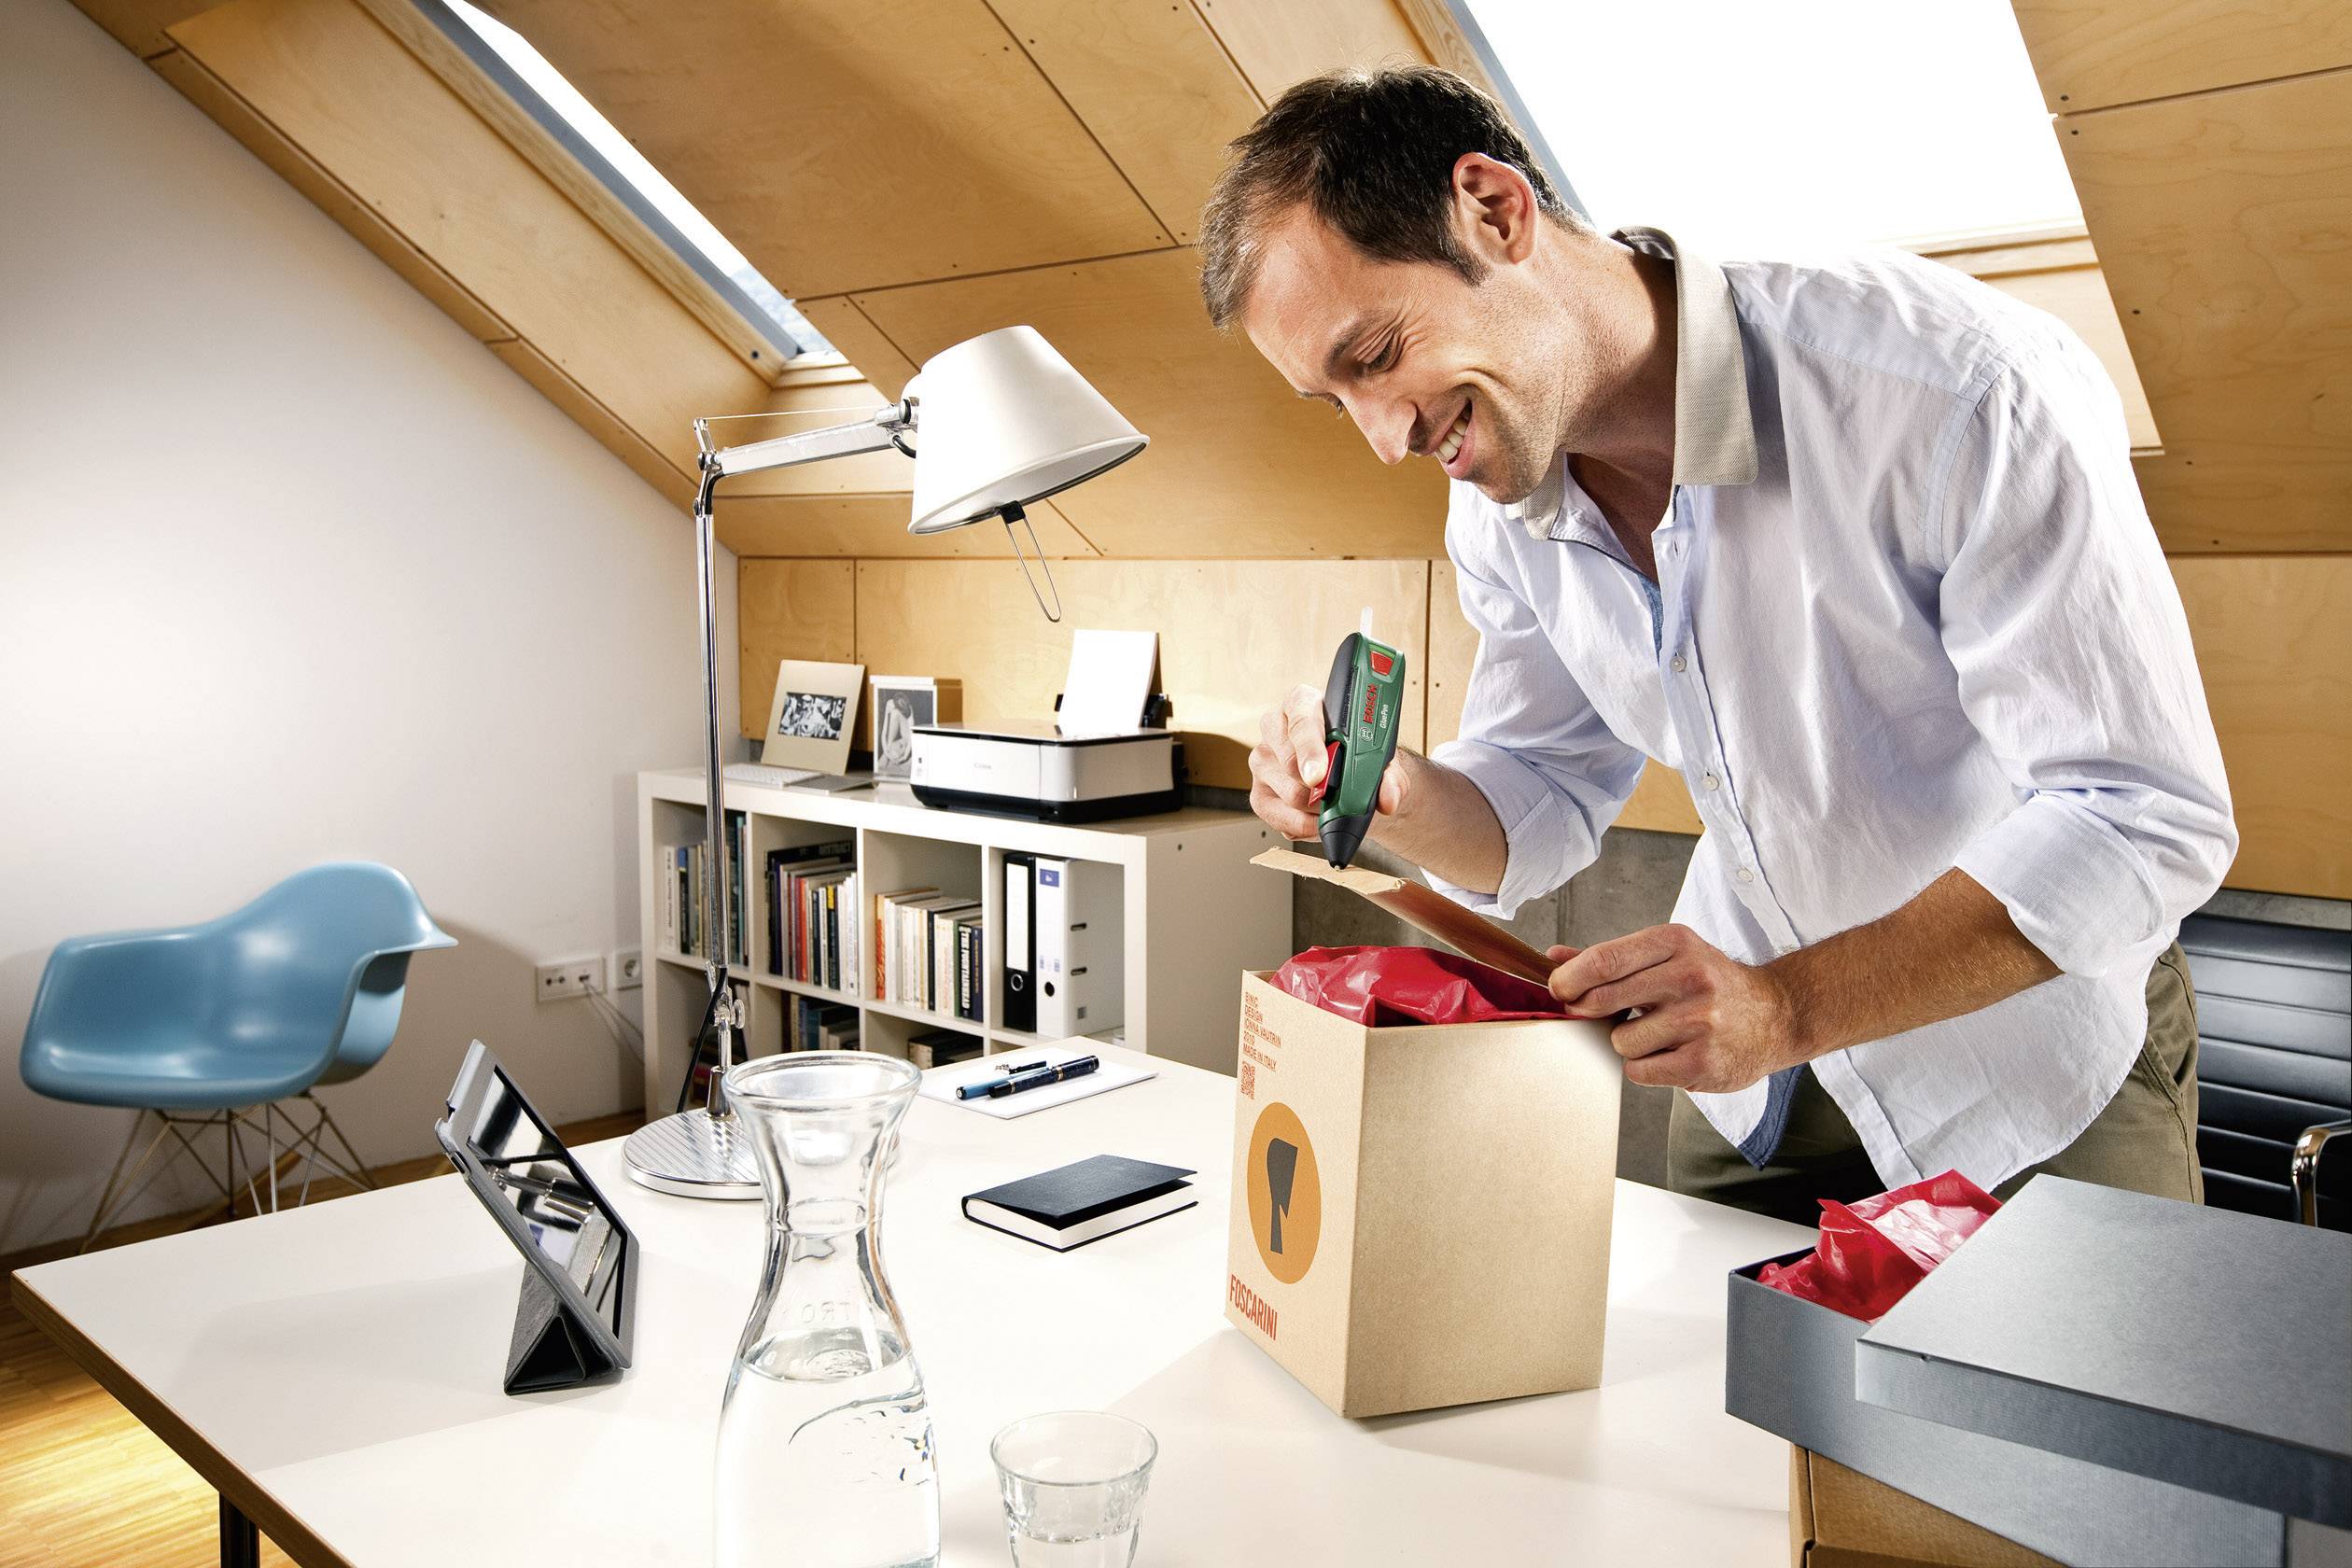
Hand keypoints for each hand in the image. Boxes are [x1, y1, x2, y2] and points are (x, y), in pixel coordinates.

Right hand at [1248, 683, 1406, 841]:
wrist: (1351, 782)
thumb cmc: (1358, 757)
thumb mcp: (1382, 760)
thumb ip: (1391, 776)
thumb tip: (1387, 798)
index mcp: (1303, 704)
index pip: (1300, 719)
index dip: (1309, 748)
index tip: (1320, 775)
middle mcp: (1276, 728)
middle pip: (1287, 759)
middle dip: (1316, 786)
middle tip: (1337, 796)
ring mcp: (1263, 762)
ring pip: (1289, 793)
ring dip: (1318, 807)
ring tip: (1334, 804)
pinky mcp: (1259, 794)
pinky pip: (1279, 818)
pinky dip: (1304, 825)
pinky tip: (1319, 818)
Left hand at [1544, 925, 1811, 1093]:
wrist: (1776, 1015)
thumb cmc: (1710, 983)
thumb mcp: (1668, 955)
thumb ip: (1610, 958)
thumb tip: (1552, 958)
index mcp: (1675, 943)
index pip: (1604, 960)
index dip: (1569, 980)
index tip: (1558, 991)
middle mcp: (1690, 977)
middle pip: (1603, 1000)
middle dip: (1587, 1010)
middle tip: (1592, 1013)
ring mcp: (1699, 1021)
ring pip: (1620, 1041)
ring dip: (1627, 1042)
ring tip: (1655, 1034)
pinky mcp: (1702, 1061)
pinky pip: (1639, 1070)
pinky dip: (1645, 1066)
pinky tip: (1669, 1053)